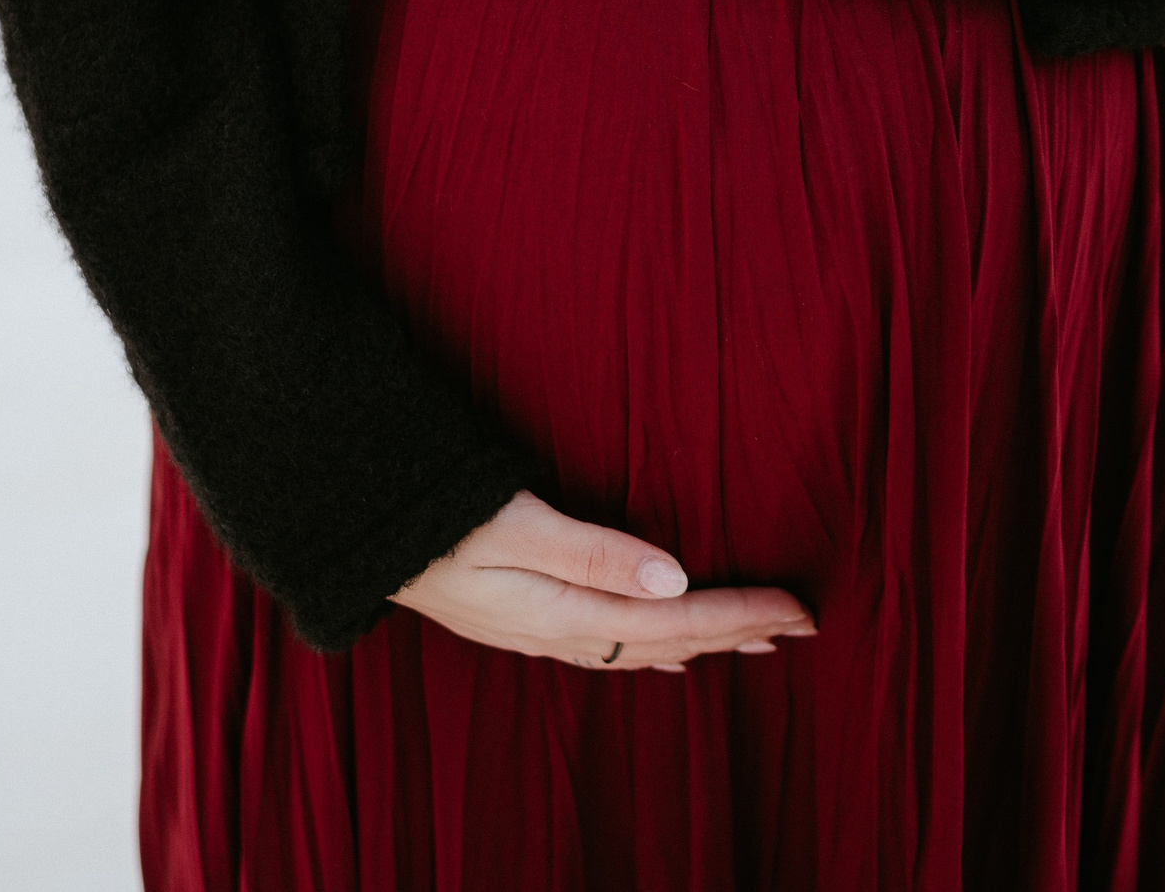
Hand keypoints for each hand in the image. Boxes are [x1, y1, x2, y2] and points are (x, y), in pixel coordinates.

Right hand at [391, 490, 815, 672]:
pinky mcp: (528, 618)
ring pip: (644, 645)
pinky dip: (654, 643)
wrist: (362, 536)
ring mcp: (542, 630)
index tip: (798, 607)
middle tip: (802, 625)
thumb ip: (593, 551)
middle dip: (737, 631)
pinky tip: (667, 645)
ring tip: (755, 640)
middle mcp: (560, 631)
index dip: (740, 614)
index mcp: (565, 611)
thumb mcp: (513, 526)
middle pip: (670, 638)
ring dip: (703, 640)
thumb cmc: (434, 519)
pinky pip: (611, 644)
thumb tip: (674, 576)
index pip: (675, 618)